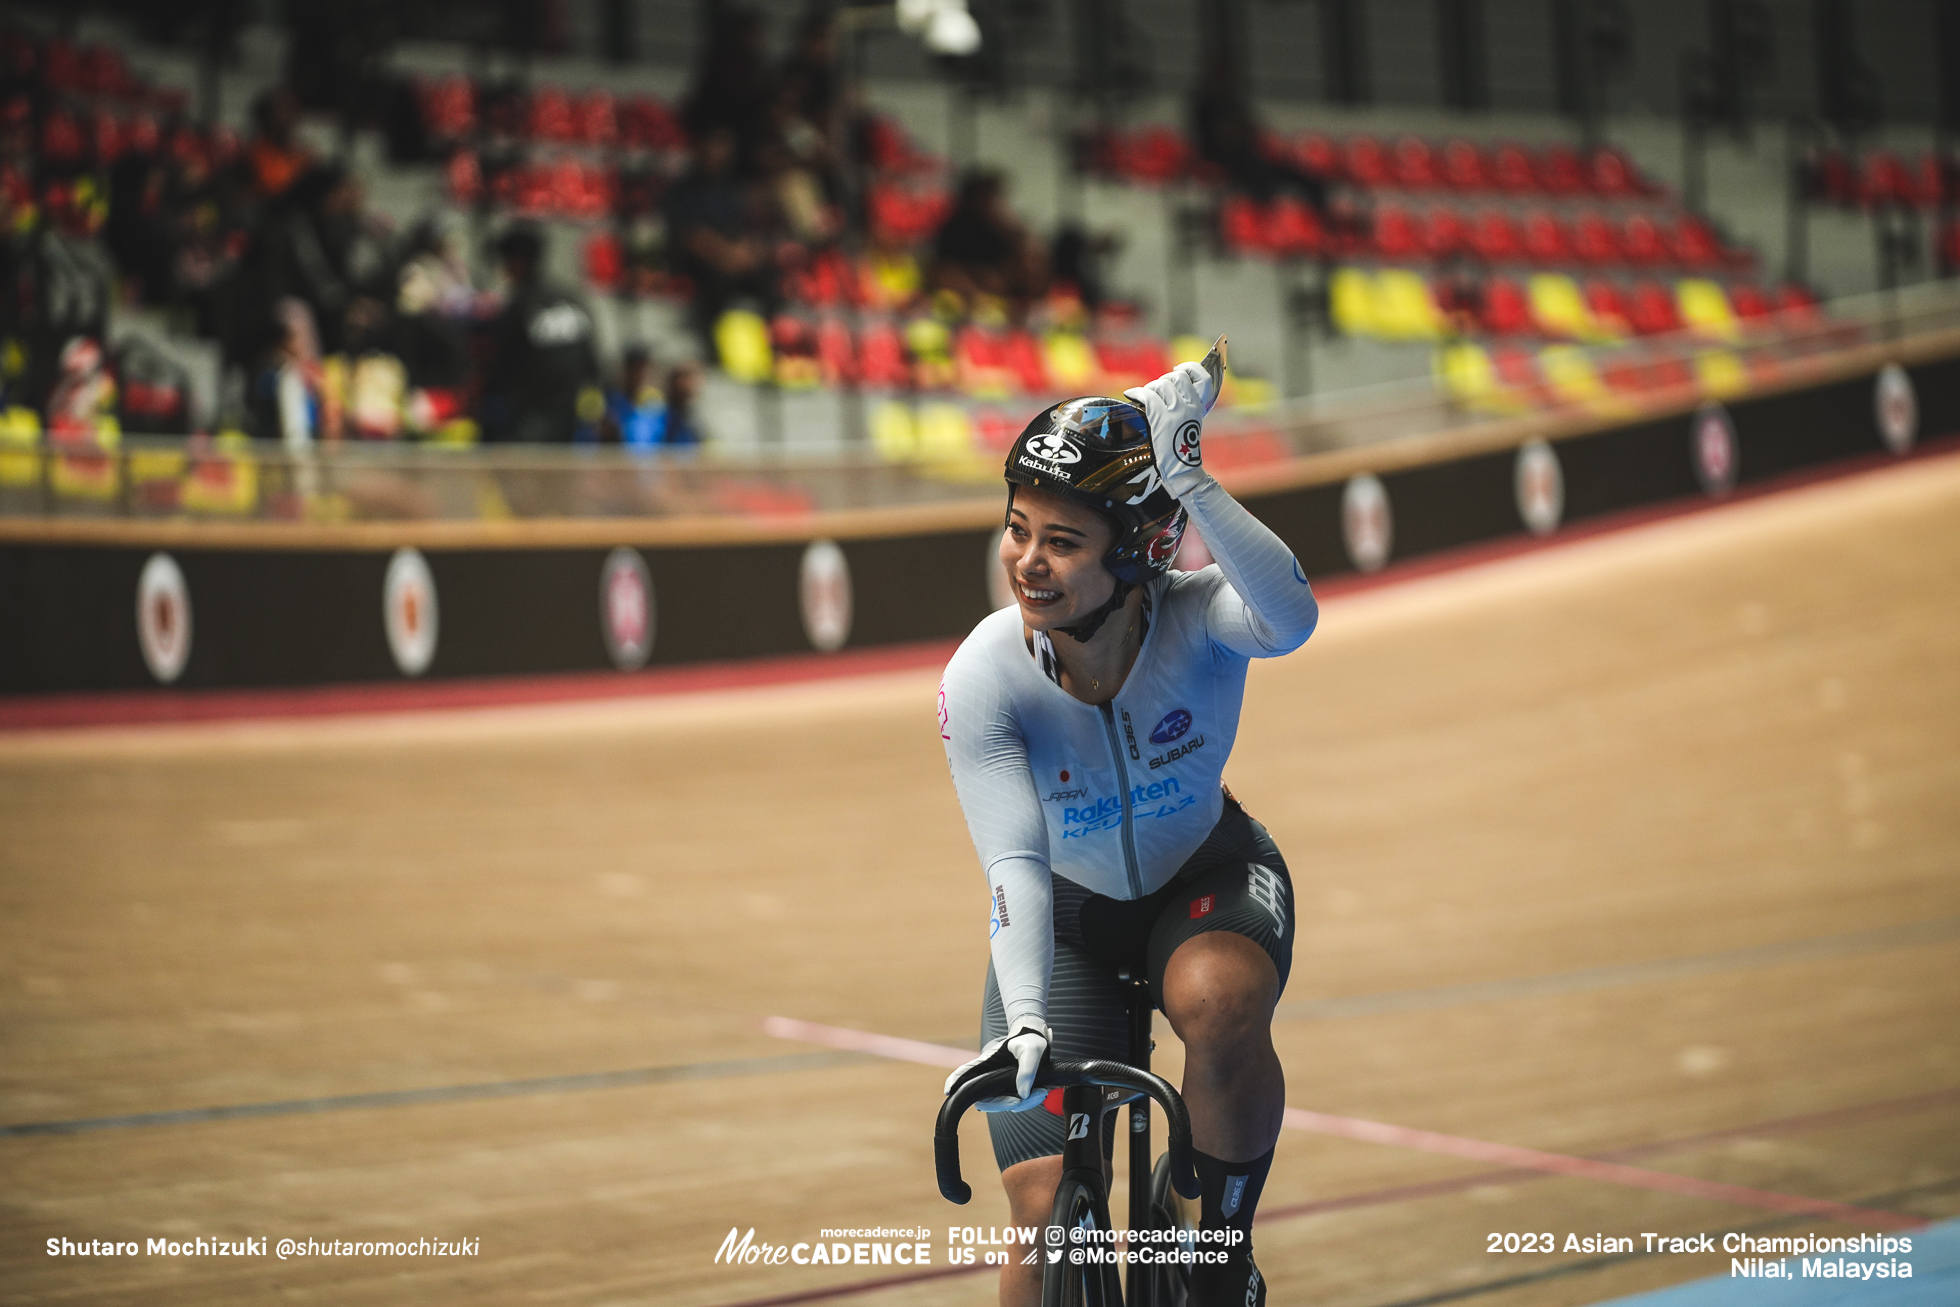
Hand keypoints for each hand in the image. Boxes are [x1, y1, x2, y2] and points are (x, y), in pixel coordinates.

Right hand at [943, 1017, 1051, 1111]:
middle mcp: (989, 1075)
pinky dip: (1028, 1100)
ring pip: (1003, 1103)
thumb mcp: (1031, 1049)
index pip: (966, 1072)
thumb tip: (1022, 1093)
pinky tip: (1040, 1092)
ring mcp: (999, 1083)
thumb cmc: (1030, 1039)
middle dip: (1003, 1104)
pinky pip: (1016, 1101)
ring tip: (1040, 1092)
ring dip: (1022, 1103)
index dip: (955, 1081)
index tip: (948, 1090)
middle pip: (985, 1099)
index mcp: (987, 1062)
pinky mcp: (1011, 1088)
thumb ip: (1027, 1070)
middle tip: (1020, 1101)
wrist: (1038, 1038)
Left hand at [1124, 361, 1213, 498]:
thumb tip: (1164, 389)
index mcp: (1200, 406)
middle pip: (1177, 377)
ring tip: (1145, 398)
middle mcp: (1190, 406)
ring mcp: (1176, 411)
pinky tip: (1131, 395)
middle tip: (1156, 391)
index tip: (1177, 369)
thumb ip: (1183, 406)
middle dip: (1164, 380)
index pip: (1203, 377)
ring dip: (1150, 388)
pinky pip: (1147, 395)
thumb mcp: (1189, 423)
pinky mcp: (1161, 418)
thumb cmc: (1180, 449)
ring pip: (1161, 384)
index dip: (1190, 368)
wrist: (1181, 469)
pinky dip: (1137, 392)